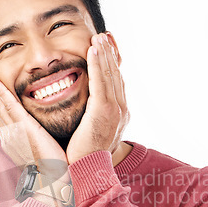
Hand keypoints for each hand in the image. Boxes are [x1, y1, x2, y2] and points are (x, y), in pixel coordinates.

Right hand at [0, 66, 67, 180]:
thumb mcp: (39, 153)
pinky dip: (0, 93)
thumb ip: (35, 141)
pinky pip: (8, 107)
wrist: (52, 181)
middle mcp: (8, 136)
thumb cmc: (50, 170)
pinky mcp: (22, 129)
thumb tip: (37, 136)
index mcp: (12, 141)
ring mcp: (12, 132)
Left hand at [66, 33, 128, 164]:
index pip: (116, 83)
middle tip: (103, 36)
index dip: (112, 64)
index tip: (106, 49)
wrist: (89, 170)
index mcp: (119, 113)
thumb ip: (94, 116)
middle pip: (116, 75)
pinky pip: (100, 82)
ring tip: (98, 37)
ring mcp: (115, 109)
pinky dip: (97, 64)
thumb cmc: (86, 153)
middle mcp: (121, 109)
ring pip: (110, 75)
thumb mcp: (93, 130)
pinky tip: (93, 49)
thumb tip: (89, 109)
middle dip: (110, 54)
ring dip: (104, 54)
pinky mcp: (103, 111)